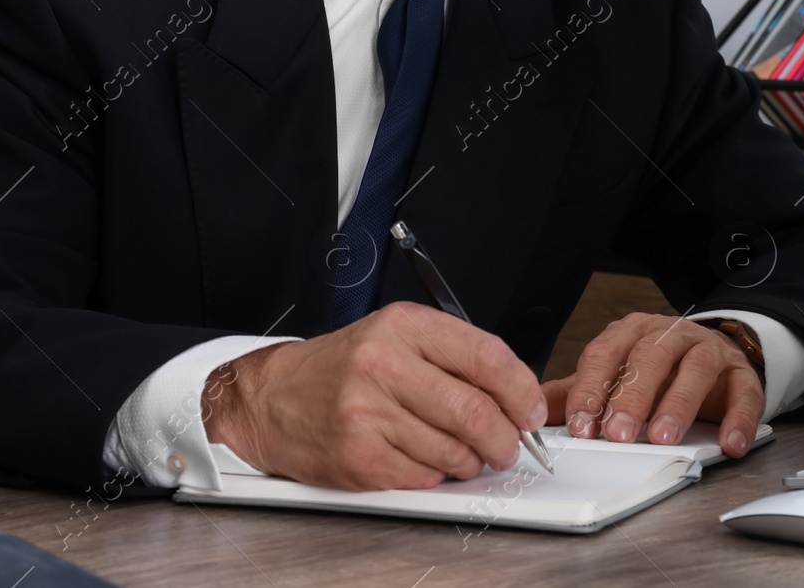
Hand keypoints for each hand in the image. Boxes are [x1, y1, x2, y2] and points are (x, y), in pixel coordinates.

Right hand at [202, 301, 547, 490]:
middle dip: (504, 439)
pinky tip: (423, 458)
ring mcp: (368, 413)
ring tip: (463, 453)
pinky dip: (435, 475)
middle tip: (508, 447)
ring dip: (471, 461)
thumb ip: (455, 357)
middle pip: (475, 412)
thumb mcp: (396, 336)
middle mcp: (384, 365)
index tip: (531, 411)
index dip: (521, 391)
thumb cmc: (342, 367)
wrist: (272, 396)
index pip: (486, 357)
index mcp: (403, 326)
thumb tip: (515, 395)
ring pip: (454, 451)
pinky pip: (424, 476)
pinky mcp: (359, 456)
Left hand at [540, 313, 764, 458]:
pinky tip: (729, 443)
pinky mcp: (741, 373)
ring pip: (695, 368)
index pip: (605, 354)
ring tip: (665, 437)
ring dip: (679, 404)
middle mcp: (669, 335)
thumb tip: (530, 413)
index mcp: (631, 333)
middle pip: (650, 357)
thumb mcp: (613, 377)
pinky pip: (745, 392)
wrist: (715, 357)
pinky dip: (738, 418)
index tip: (581, 426)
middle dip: (632, 397)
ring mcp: (708, 350)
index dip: (591, 390)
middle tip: (619, 435)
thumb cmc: (658, 371)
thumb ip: (575, 394)